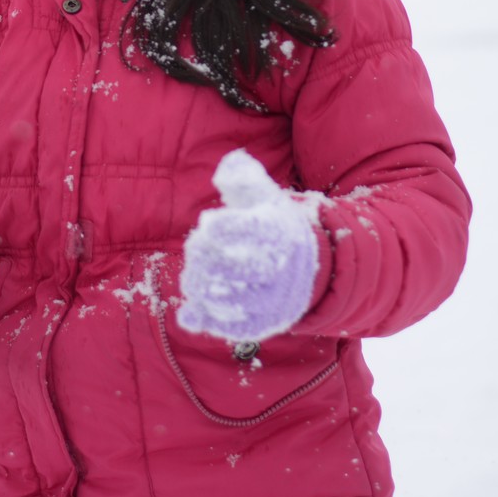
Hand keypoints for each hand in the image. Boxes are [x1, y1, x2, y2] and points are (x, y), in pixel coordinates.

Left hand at [176, 149, 321, 341]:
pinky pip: (231, 328)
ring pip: (230, 299)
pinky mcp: (261, 324)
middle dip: (205, 255)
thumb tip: (228, 168)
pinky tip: (189, 312)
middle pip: (235, 265)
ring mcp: (270, 300)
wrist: (308, 270)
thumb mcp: (264, 195)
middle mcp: (279, 269)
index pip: (246, 231)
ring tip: (193, 276)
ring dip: (201, 286)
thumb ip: (244, 175)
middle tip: (197, 246)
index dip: (218, 228)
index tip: (210, 223)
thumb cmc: (274, 226)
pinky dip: (206, 321)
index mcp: (280, 233)